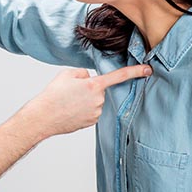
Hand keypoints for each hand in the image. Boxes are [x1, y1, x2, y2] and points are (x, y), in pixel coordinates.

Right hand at [21, 64, 152, 138]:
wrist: (43, 117)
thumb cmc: (53, 95)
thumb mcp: (66, 74)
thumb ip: (83, 73)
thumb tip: (89, 78)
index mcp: (94, 85)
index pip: (119, 76)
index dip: (135, 71)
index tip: (148, 69)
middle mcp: (98, 100)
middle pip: (99, 89)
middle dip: (89, 88)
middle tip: (71, 93)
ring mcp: (96, 112)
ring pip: (95, 101)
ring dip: (85, 100)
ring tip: (68, 103)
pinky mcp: (92, 122)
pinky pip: (92, 111)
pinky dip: (83, 110)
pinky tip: (71, 111)